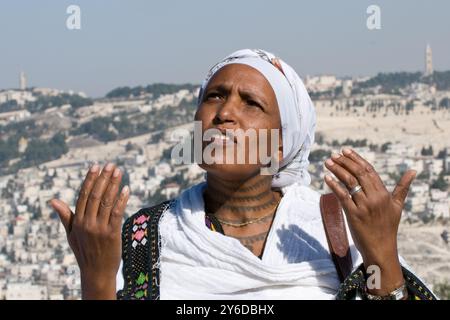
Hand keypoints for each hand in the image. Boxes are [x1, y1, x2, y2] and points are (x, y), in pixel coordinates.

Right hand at [50, 163, 129, 298]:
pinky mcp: (111, 234)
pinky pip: (117, 213)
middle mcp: (87, 223)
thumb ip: (65, 216)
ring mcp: (99, 228)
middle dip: (103, 178)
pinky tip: (126, 189)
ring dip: (113, 185)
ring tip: (119, 172)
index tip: (96, 166)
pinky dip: (121, 200)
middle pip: (96, 195)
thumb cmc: (84, 251)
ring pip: (107, 201)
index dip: (90, 180)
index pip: (83, 195)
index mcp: (77, 221)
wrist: (96, 272)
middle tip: (111, 165)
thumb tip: (52, 200)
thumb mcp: (71, 234)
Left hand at [324, 147, 414, 293]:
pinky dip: (334, 185)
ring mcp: (363, 206)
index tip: (345, 151)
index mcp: (384, 194)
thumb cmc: (388, 226)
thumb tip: (413, 170)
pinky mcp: (353, 214)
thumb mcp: (398, 206)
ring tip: (328, 162)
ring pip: (349, 182)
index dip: (356, 159)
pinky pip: (342, 196)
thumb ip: (403, 187)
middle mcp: (374, 198)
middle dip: (345, 162)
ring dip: (337, 170)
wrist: (381, 248)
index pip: (369, 171)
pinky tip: (326, 177)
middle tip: (334, 155)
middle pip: (358, 174)